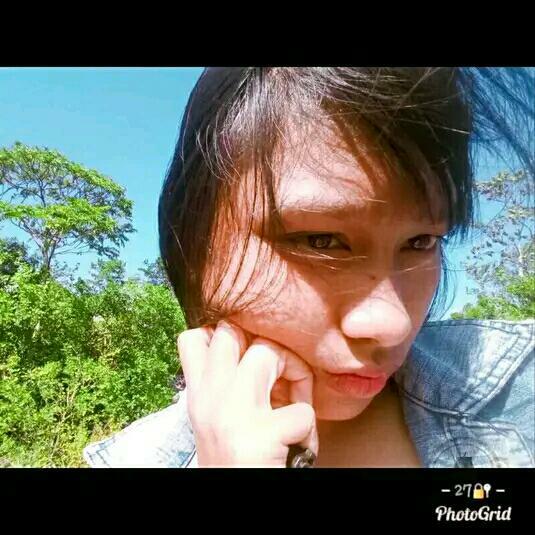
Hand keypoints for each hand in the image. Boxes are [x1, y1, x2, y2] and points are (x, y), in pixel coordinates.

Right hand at [177, 320, 317, 466]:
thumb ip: (226, 387)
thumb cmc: (231, 463)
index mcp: (198, 396)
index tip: (248, 356)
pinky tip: (297, 447)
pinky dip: (308, 429)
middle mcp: (209, 399)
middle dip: (264, 345)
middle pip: (232, 331)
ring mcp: (233, 415)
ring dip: (293, 374)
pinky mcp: (261, 437)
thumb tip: (257, 356)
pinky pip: (301, 412)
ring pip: (268, 353)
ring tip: (292, 403)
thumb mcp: (216, 420)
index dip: (225, 335)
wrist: (232, 508)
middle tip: (276, 374)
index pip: (193, 337)